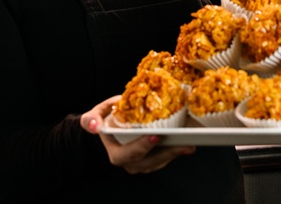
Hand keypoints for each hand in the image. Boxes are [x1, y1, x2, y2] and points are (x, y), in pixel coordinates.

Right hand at [80, 96, 195, 173]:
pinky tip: (187, 144)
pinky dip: (175, 152)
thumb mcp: (94, 116)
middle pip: (149, 162)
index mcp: (116, 154)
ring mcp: (142, 163)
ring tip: (190, 145)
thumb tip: (93, 126)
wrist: (110, 129)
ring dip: (175, 154)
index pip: (129, 154)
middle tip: (183, 144)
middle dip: (167, 154)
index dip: (142, 147)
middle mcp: (130, 162)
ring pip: (160, 163)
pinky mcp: (152, 160)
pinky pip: (164, 159)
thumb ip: (90, 120)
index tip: (155, 136)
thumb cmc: (104, 121)